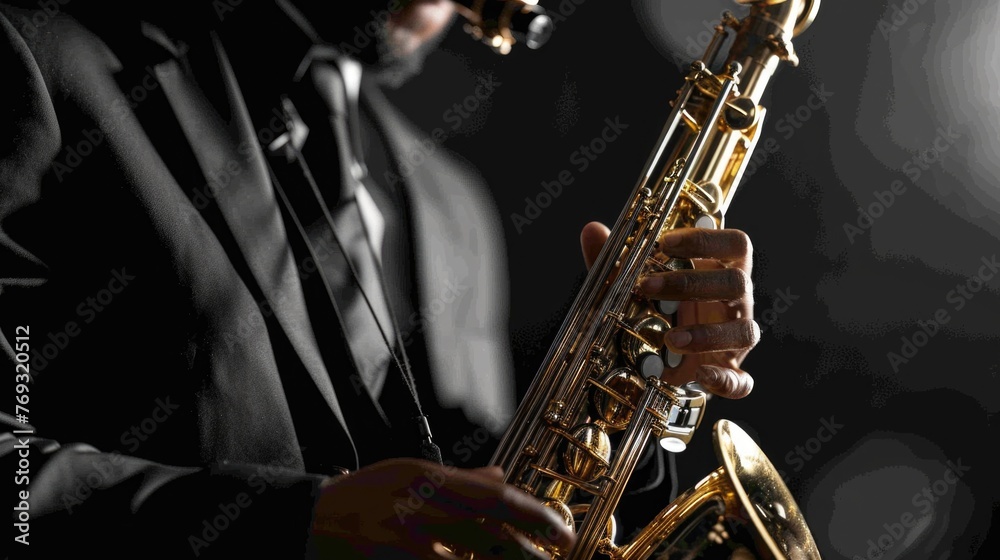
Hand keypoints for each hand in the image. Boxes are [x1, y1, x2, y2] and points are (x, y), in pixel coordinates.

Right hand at [308, 458, 575, 558]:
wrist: (305, 523)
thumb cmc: (360, 498)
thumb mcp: (408, 475)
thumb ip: (459, 480)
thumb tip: (502, 476)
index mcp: (426, 478)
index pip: (493, 496)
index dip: (534, 516)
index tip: (560, 532)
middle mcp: (417, 508)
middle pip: (487, 534)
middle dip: (525, 553)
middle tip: (550, 559)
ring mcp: (403, 542)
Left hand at [581, 222, 758, 398]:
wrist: (668, 357)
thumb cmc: (661, 306)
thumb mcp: (636, 282)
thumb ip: (617, 259)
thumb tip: (592, 230)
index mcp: (720, 269)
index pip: (734, 244)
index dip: (706, 239)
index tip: (666, 242)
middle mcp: (736, 300)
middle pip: (736, 282)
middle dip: (690, 284)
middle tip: (647, 288)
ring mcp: (737, 336)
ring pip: (745, 331)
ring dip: (709, 334)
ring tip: (671, 339)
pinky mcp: (732, 371)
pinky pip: (742, 380)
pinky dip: (725, 380)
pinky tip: (701, 375)